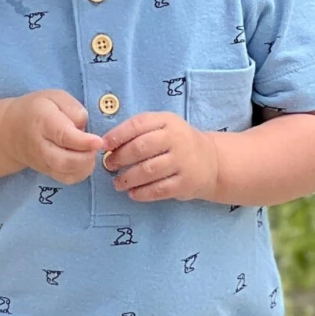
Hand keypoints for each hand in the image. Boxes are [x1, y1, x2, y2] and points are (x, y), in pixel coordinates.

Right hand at [0, 91, 104, 184]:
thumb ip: (73, 108)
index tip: (98, 141)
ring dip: (85, 166)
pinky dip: (81, 174)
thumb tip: (84, 128)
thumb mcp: (54, 97)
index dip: (83, 141)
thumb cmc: (37, 110)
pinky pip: (66, 179)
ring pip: (65, 173)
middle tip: (96, 146)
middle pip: (62, 160)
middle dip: (85, 157)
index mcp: (43, 122)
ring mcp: (43, 161)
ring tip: (91, 152)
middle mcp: (41, 145)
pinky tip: (85, 161)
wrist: (10, 130)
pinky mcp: (47, 171)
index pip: (63, 135)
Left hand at [103, 112, 220, 201]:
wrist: (211, 161)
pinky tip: (132, 193)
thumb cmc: (176, 143)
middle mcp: (177, 139)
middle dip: (120, 158)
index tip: (104, 145)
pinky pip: (159, 189)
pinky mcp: (186, 182)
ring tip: (117, 183)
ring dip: (127, 178)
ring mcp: (183, 161)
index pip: (138, 124)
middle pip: (141, 148)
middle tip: (109, 165)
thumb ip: (138, 131)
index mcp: (167, 121)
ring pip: (148, 170)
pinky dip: (142, 193)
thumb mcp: (162, 127)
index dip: (117, 135)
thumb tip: (107, 144)